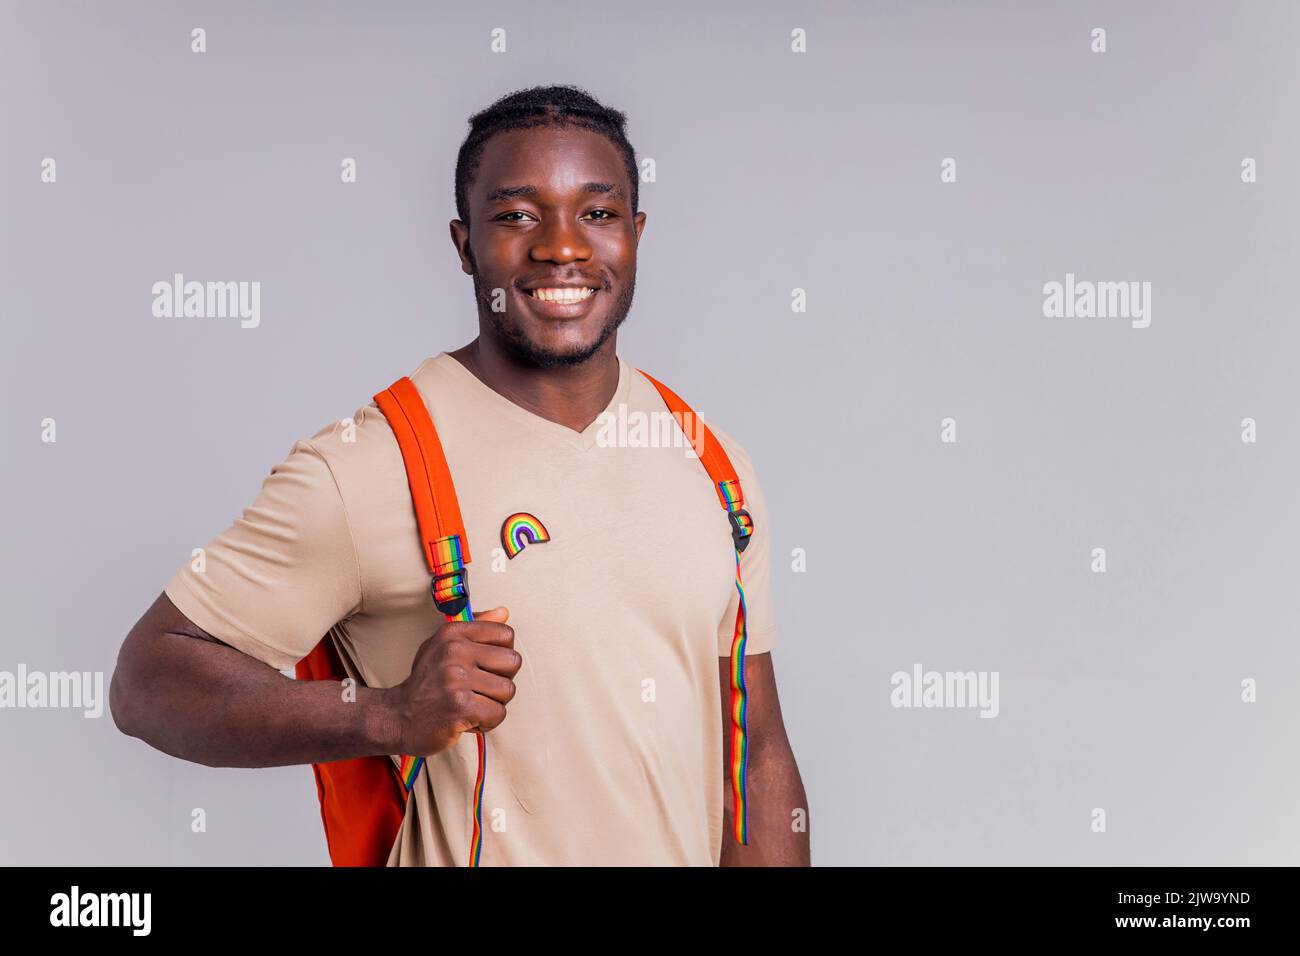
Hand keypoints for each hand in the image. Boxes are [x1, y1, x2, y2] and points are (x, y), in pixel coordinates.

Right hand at [389, 607, 518, 756]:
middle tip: (478, 689)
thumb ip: (477, 627)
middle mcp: (454, 651)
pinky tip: (468, 718)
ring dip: (493, 703)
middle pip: (513, 662)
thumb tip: (504, 612)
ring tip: (471, 703)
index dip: (501, 655)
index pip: (506, 634)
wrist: (399, 717)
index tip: (483, 666)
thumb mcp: (444, 645)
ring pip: (508, 690)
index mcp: (453, 632)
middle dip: (501, 680)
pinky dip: (487, 721)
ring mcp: (456, 678)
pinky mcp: (460, 706)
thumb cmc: (427, 682)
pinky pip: (498, 713)